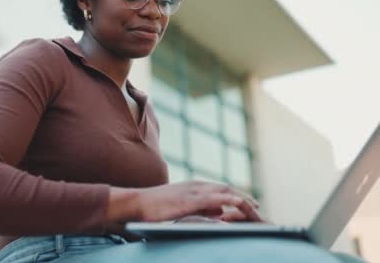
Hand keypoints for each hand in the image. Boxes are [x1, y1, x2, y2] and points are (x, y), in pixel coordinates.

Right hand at [137, 180, 262, 222]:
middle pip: (226, 188)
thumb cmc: (155, 207)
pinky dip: (229, 200)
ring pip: (223, 191)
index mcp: (194, 186)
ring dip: (241, 197)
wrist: (138, 202)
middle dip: (243, 195)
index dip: (236, 194)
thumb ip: (200, 207)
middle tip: (257, 204)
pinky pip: (214, 199)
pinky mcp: (189, 200)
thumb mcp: (182, 207)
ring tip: (254, 206)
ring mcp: (193, 191)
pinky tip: (240, 204)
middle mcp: (196, 185)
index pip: (220, 188)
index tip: (249, 202)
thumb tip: (218, 211)